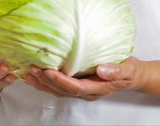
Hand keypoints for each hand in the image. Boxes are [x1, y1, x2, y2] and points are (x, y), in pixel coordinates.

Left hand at [24, 57, 141, 100]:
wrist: (131, 75)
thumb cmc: (129, 71)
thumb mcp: (127, 69)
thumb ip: (116, 71)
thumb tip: (102, 70)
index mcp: (97, 88)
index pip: (76, 87)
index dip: (62, 81)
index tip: (49, 72)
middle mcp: (87, 91)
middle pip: (63, 90)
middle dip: (47, 81)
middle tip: (33, 69)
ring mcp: (81, 89)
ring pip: (58, 90)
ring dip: (42, 83)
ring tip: (28, 74)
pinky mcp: (77, 83)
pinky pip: (58, 85)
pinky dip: (45, 81)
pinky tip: (35, 74)